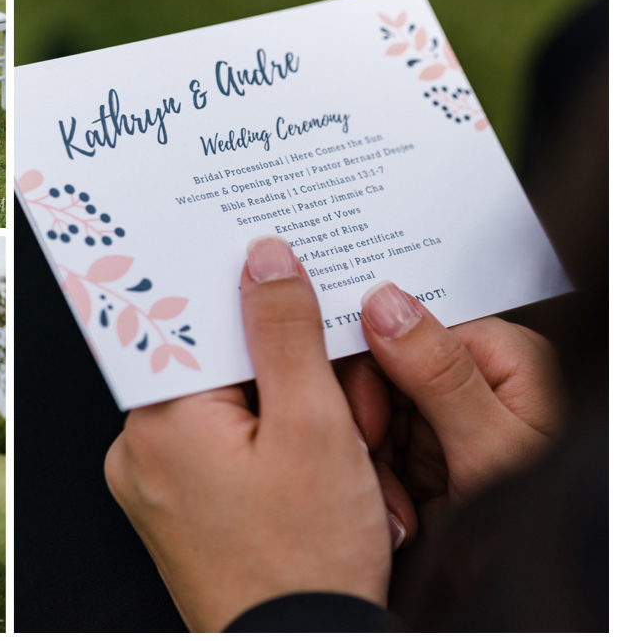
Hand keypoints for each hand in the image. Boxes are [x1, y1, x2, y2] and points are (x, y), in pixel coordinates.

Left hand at [105, 235, 393, 632]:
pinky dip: (269, 456)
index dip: (252, 306)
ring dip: (288, 418)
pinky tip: (320, 483)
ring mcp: (152, 486)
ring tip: (344, 459)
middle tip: (348, 408)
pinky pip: (218, 457)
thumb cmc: (307, 561)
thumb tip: (263, 257)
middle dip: (288, 375)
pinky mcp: (175, 516)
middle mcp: (138, 447)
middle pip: (216, 368)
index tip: (293, 298)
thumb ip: (287, 333)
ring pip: (225, 412)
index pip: (193, 321)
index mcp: (158, 416)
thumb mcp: (314, 428)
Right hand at [336, 289, 561, 535]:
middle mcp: (476, 383)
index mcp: (504, 360)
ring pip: (373, 412)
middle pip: (383, 371)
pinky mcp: (433, 457)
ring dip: (371, 460)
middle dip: (370, 424)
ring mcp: (452, 420)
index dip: (372, 370)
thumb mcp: (488, 449)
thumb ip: (438, 374)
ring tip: (395, 506)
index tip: (366, 422)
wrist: (542, 607)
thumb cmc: (538, 529)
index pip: (408, 329)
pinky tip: (399, 514)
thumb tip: (385, 301)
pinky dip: (378, 481)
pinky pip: (379, 448)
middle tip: (372, 464)